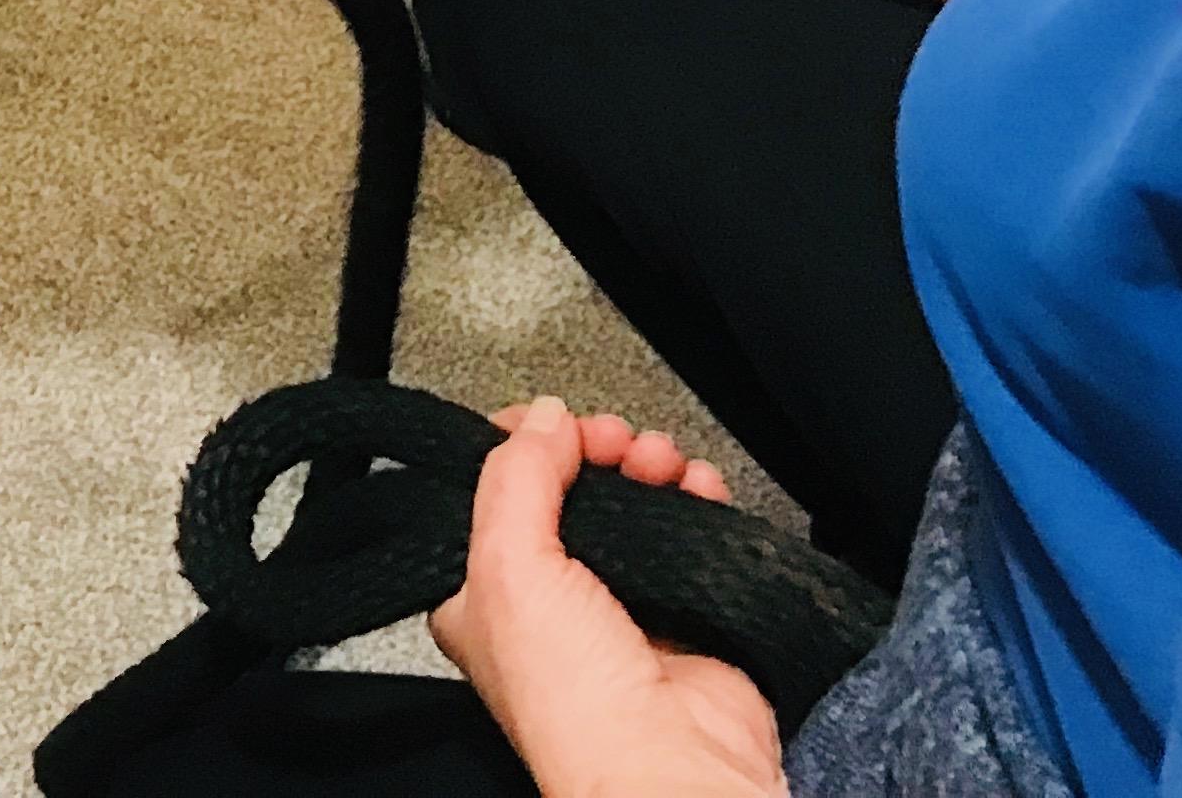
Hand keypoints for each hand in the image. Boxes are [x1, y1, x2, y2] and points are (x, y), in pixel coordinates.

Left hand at [430, 399, 783, 797]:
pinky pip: (689, 532)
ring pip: (631, 503)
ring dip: (649, 466)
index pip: (492, 490)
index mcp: (482, 593)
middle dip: (596, 449)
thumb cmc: (574, 704)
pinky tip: (699, 488)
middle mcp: (548, 600)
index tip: (552, 421)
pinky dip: (697, 500)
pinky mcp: (684, 611)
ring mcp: (620, 604)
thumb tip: (541, 418)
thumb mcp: (508, 567)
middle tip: (615, 440)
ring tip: (661, 461)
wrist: (673, 770)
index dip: (523, 445)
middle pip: (569, 488)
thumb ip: (517, 478)